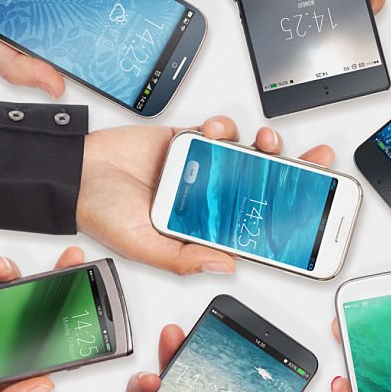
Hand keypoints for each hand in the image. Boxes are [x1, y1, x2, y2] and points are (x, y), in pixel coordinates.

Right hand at [77, 117, 333, 274]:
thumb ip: (185, 258)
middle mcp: (208, 199)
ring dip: (262, 146)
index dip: (287, 215)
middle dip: (294, 172)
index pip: (256, 223)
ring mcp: (200, 169)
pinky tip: (217, 129)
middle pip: (262, 185)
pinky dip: (223, 127)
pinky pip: (216, 132)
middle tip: (318, 162)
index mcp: (203, 228)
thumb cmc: (103, 213)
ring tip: (267, 143)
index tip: (317, 206)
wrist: (72, 173)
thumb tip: (228, 264)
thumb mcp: (146, 248)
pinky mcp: (186, 141)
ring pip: (245, 155)